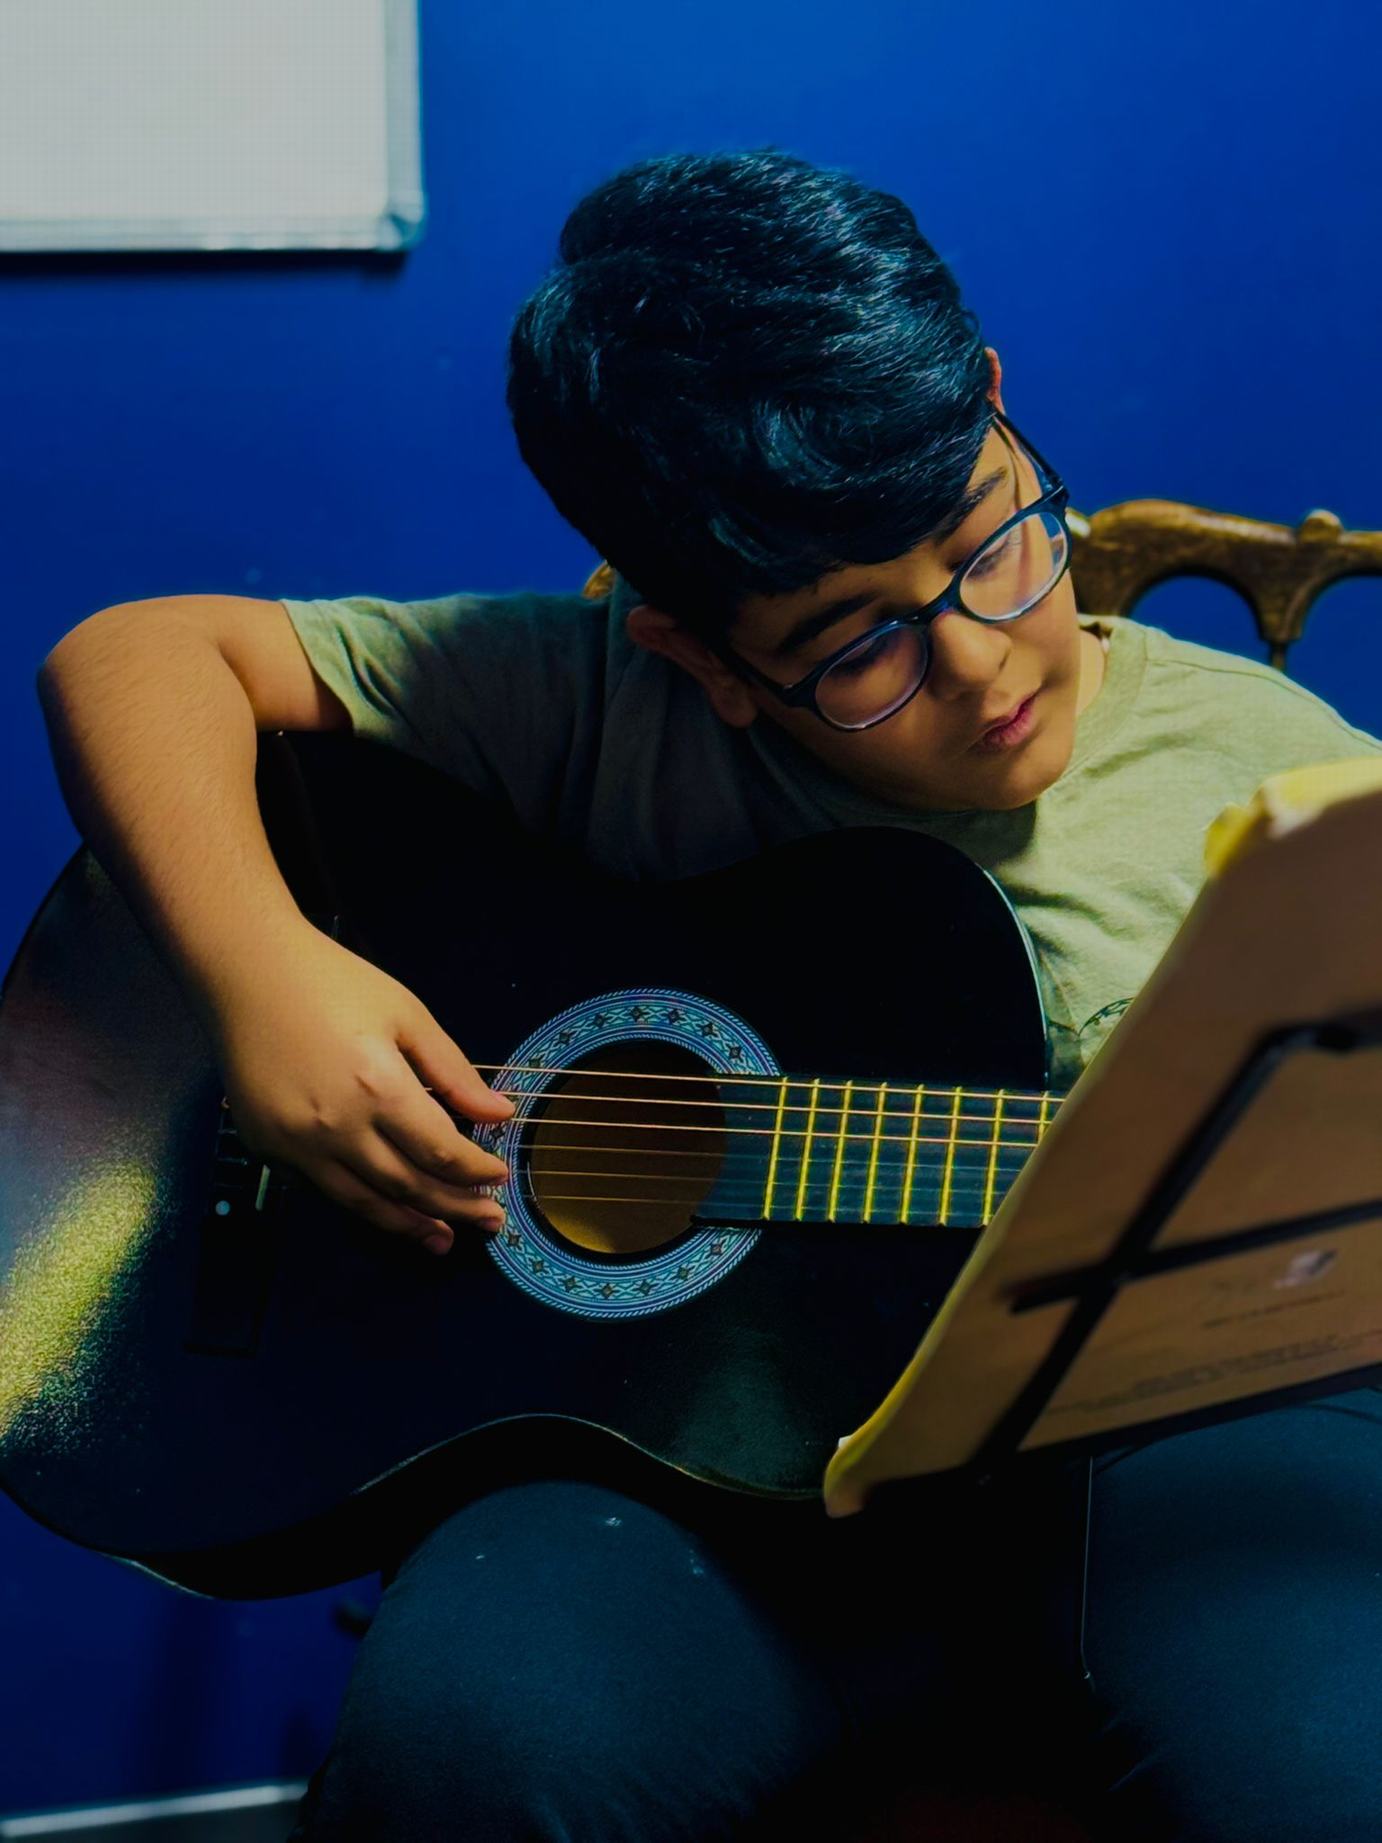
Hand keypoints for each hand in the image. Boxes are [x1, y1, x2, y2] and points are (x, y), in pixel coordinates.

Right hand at [208, 922, 513, 1254]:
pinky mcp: (267, 1149)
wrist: (244, 971)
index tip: (500, 1178)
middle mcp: (336, 1128)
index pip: (441, 1152)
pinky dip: (361, 1205)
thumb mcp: (407, 1014)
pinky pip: (323, 1190)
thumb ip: (454, 1072)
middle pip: (408, 1187)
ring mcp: (296, 1145)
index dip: (476, 1172)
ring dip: (409, 1225)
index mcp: (378, 1088)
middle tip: (489, 1221)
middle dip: (456, 1208)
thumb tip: (500, 1114)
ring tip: (443, 1239)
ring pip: (363, 1203)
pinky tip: (386, 1210)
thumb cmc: (332, 982)